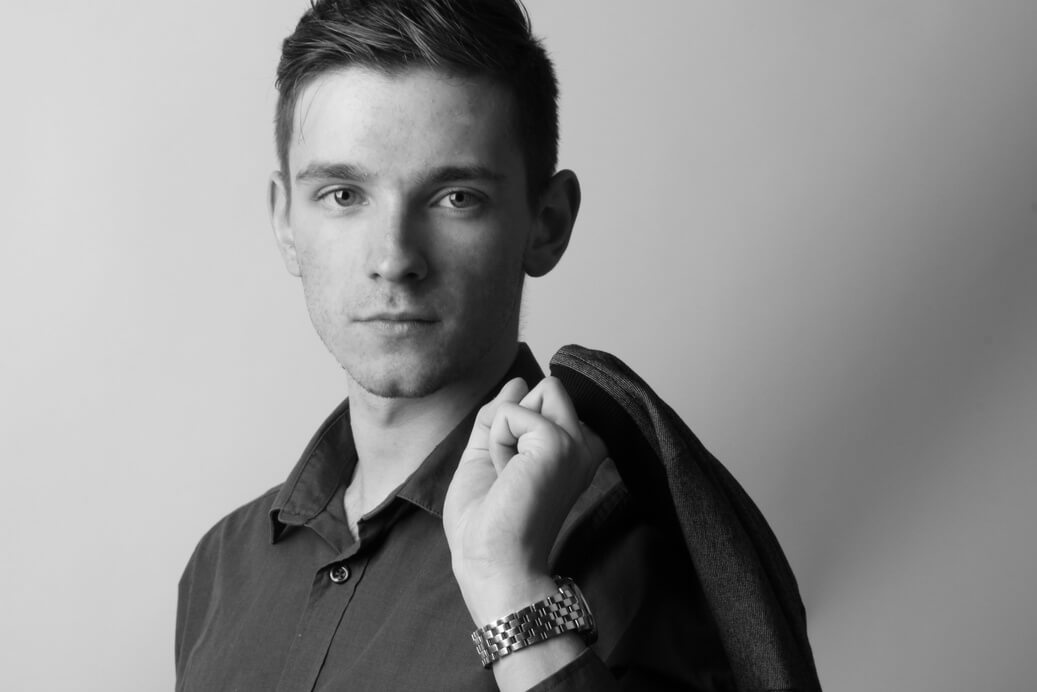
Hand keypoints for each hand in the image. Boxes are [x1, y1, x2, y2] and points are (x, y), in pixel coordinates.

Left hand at [443, 376, 606, 621]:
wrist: (491, 565)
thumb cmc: (487, 525)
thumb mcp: (487, 455)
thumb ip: (501, 416)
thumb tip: (518, 381)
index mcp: (573, 451)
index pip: (544, 399)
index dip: (513, 426)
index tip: (513, 476)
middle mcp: (585, 446)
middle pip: (549, 388)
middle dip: (513, 420)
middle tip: (509, 472)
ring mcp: (576, 444)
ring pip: (542, 388)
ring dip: (506, 428)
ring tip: (508, 472)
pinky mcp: (559, 443)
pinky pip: (511, 410)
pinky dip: (497, 441)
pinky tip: (506, 476)